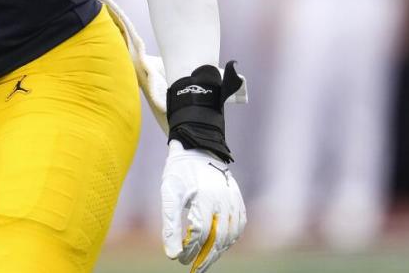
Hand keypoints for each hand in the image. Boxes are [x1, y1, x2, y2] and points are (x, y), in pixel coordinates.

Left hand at [161, 142, 245, 271]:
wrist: (197, 148)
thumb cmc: (179, 172)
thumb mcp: (169, 195)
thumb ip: (170, 226)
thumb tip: (172, 255)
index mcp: (205, 198)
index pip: (200, 234)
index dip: (190, 250)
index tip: (180, 259)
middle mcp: (223, 201)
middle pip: (218, 239)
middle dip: (206, 258)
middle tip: (194, 269)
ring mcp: (234, 200)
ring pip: (231, 235)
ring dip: (218, 251)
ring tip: (205, 261)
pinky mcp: (238, 199)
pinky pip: (239, 225)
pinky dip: (231, 238)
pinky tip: (219, 245)